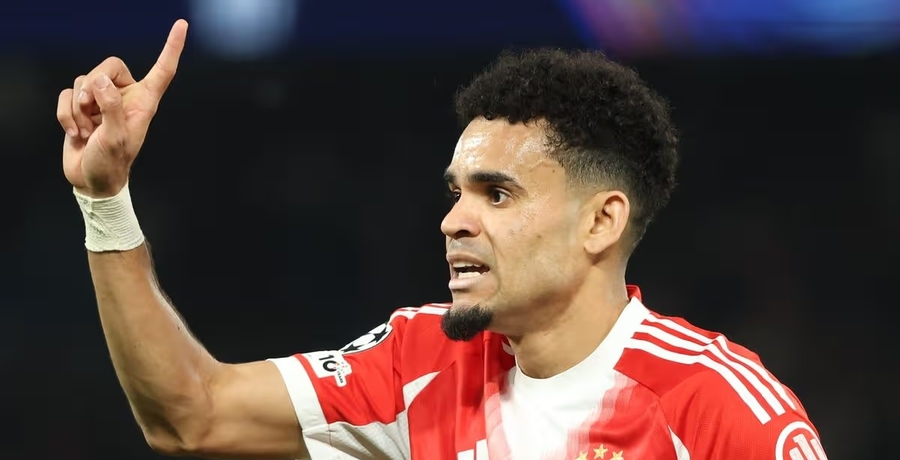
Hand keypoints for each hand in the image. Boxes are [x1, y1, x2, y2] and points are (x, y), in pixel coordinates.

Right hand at [57, 20, 187, 197]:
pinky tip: (75, 133)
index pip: (162, 70)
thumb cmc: (111, 163)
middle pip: (108, 66)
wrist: (91, 180)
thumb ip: (111, 107)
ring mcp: (101, 101)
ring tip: (88, 131)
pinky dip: (65, 114)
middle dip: (93, 86)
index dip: (171, 48)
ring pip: (82, 81)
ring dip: (78, 109)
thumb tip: (100, 81)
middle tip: (91, 112)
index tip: (181, 25)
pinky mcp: (80, 107)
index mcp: (144, 102)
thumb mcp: (116, 138)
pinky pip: (66, 94)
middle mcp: (125, 97)